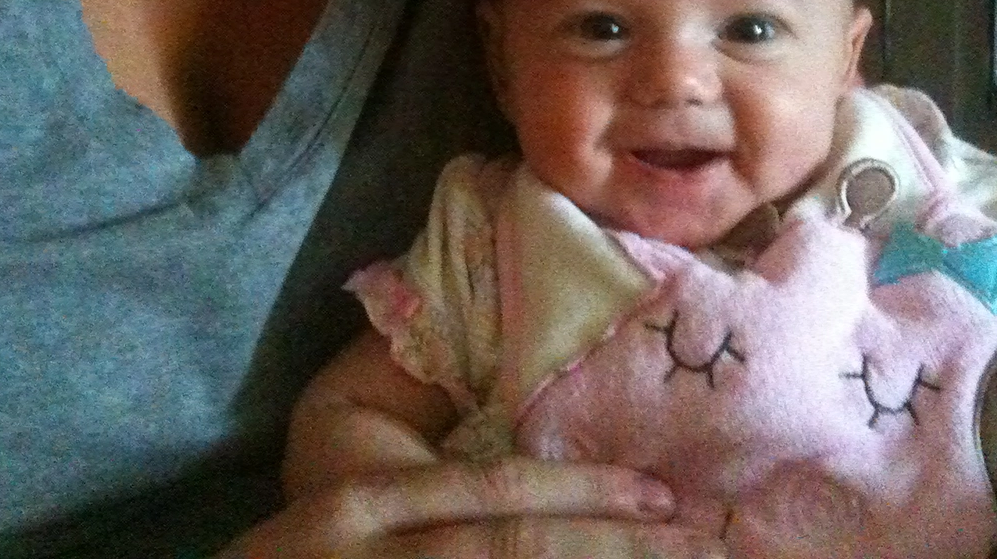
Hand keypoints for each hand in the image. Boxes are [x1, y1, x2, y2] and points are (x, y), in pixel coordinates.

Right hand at [226, 457, 726, 558]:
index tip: (659, 489)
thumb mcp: (344, 504)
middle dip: (617, 548)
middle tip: (703, 540)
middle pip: (518, 555)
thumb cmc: (293, 558)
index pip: (490, 491)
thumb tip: (530, 449)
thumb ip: (425, 483)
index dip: (582, 488)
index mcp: (363, 505)